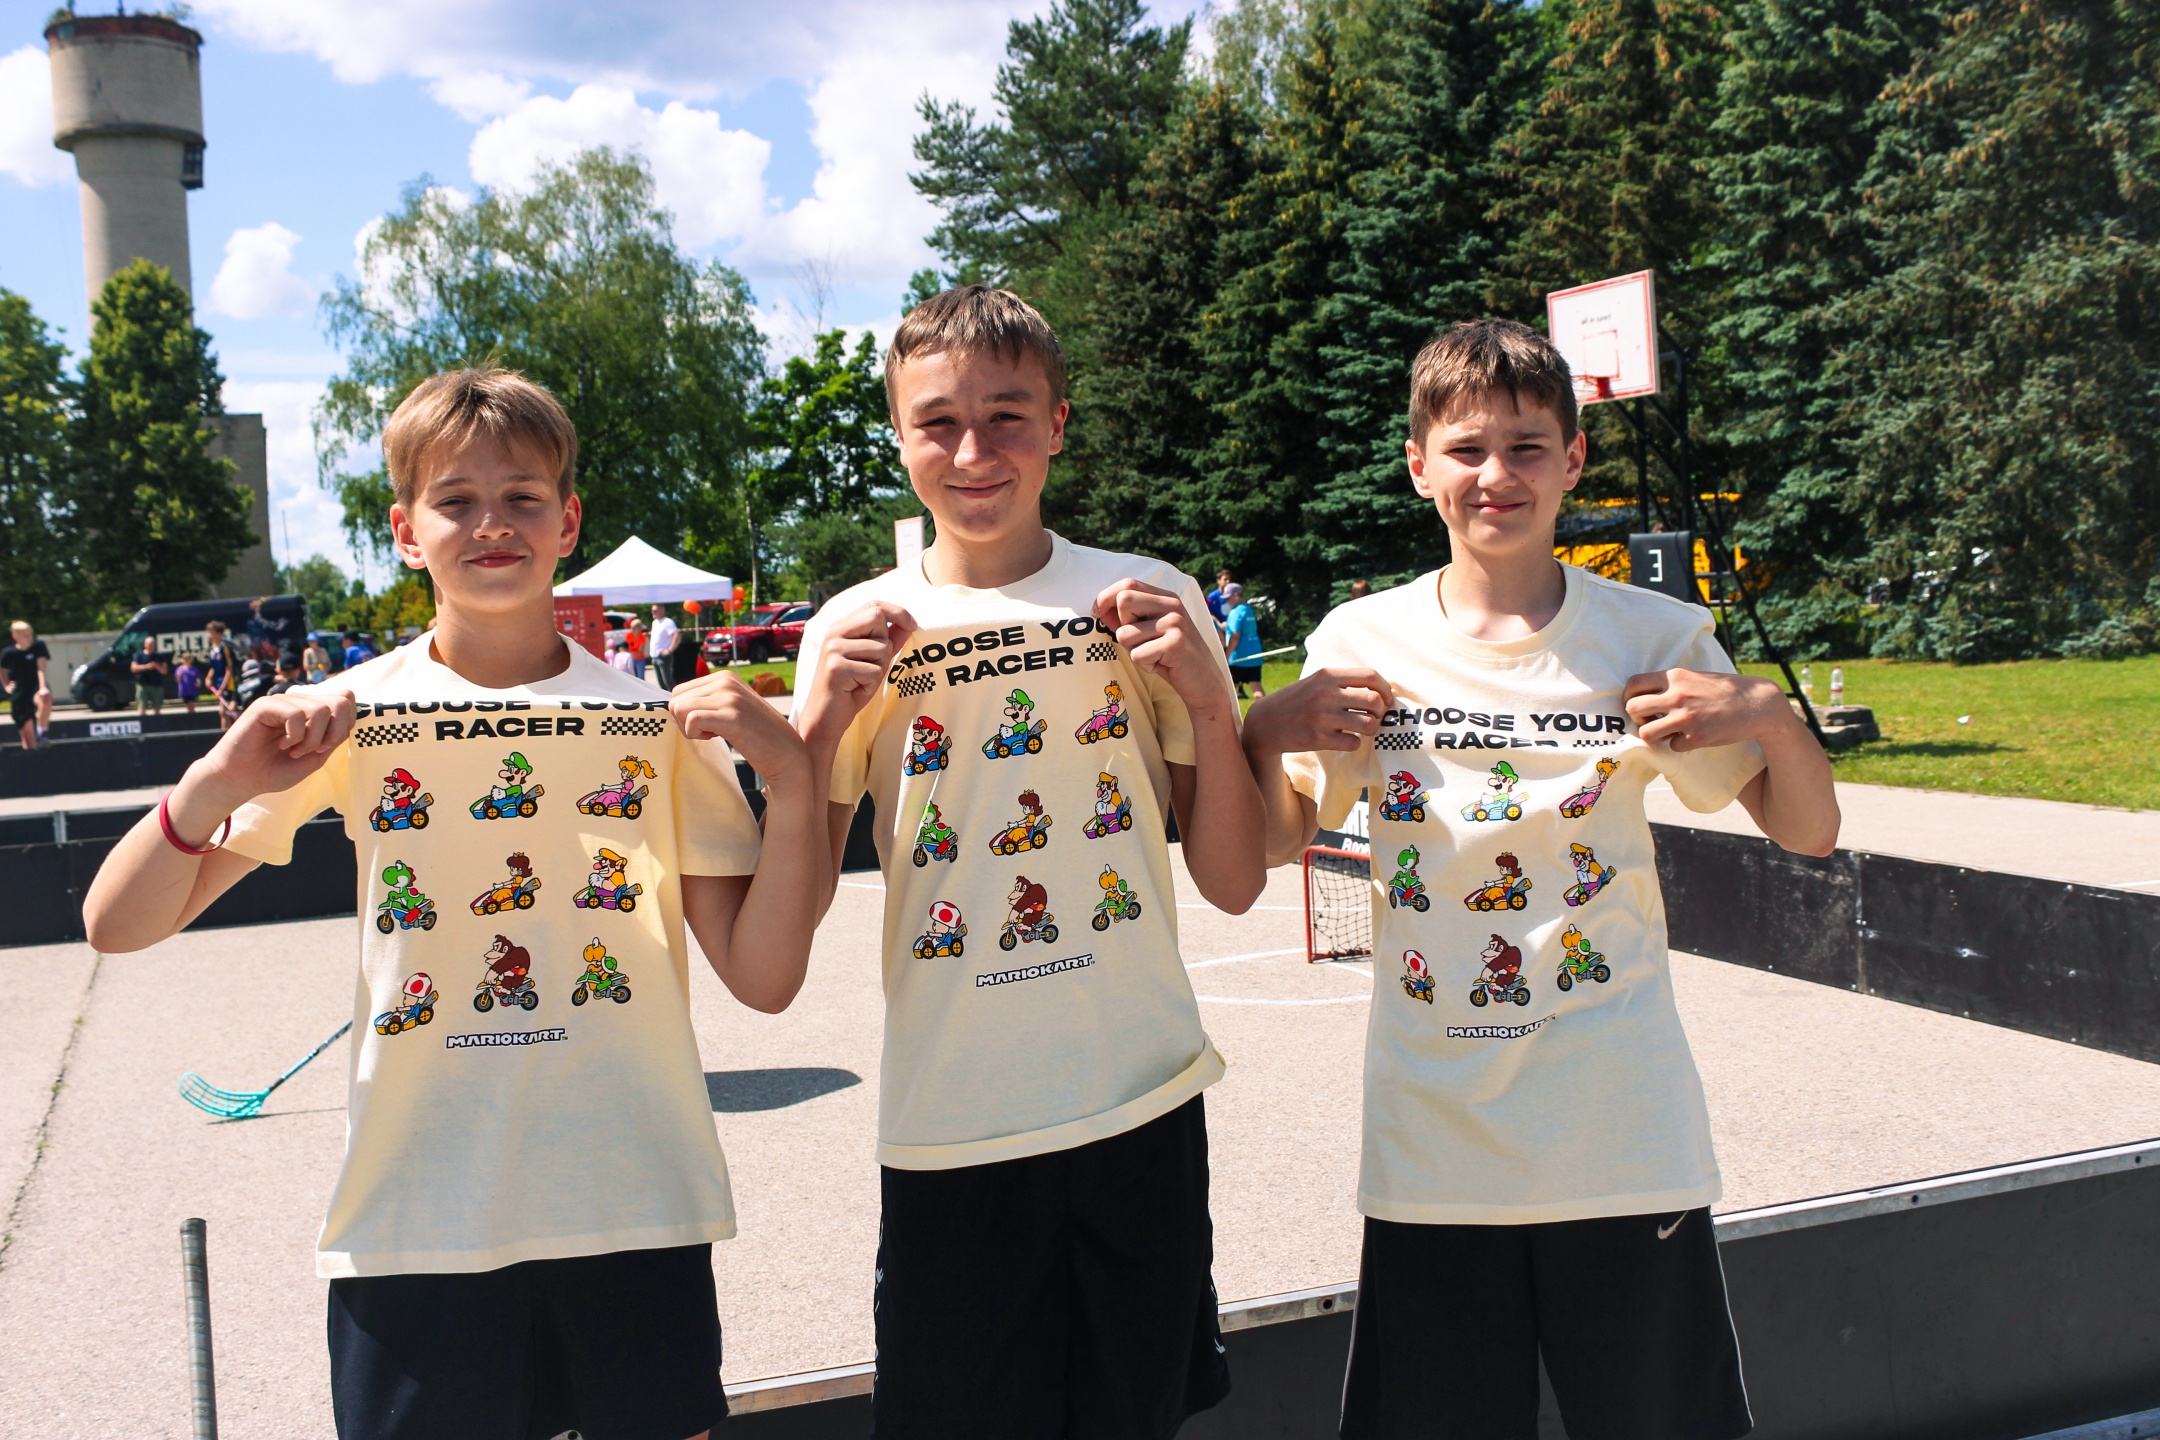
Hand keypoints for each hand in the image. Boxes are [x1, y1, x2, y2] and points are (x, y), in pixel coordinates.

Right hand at [190, 688, 355, 813]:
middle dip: (336, 732)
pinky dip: (295, 736)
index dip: (346, 723)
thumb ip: (334, 738)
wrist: (240, 780)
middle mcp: (300, 702)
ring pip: (321, 710)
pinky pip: (296, 715)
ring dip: (313, 740)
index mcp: (313, 711)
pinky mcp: (266, 705)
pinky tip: (282, 745)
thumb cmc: (274, 770)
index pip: (346, 699)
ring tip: (295, 751)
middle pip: (341, 700)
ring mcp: (283, 701)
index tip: (328, 746)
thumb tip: (351, 720)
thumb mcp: (315, 758)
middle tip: (316, 750)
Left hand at [669, 670, 809, 786]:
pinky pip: (691, 720)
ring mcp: (729, 697)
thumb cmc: (755, 734)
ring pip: (679, 709)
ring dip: (689, 729)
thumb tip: (672, 704)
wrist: (785, 751)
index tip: (708, 723)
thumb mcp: (731, 706)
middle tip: (709, 731)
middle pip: (675, 699)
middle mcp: (726, 681)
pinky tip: (715, 738)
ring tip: (713, 734)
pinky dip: (695, 735)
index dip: (685, 712)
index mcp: (724, 676)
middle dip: (684, 721)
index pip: (679, 691)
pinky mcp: (731, 716)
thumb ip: (708, 700)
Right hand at [796, 601, 915, 752]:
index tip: (913, 625)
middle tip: (874, 664)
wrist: (824, 718)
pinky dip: (871, 684)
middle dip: (886, 643)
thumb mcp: (873, 662)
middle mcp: (834, 633)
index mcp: (841, 627)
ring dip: (879, 669)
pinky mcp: (836, 667)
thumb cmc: (850, 689)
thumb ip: (889, 642)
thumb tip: (908, 625)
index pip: (874, 605)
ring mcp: (833, 649)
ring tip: (861, 680)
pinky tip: (855, 689)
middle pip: (877, 618)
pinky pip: (875, 671)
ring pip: (881, 648)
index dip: (898, 612)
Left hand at [1093, 580, 1224, 714]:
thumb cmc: (1170, 656)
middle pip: (1124, 601)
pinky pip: (1137, 654)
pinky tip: (1161, 664)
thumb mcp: (1148, 632)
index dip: (1106, 596)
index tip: (1097, 612)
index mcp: (1166, 597)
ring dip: (1133, 651)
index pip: (1128, 583)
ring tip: (1153, 655)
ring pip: (1125, 633)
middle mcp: (1172, 604)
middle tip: (1140, 641)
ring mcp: (1175, 622)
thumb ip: (1125, 619)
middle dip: (1121, 625)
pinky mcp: (1175, 643)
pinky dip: (1144, 665)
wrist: (1204, 681)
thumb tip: (1099, 608)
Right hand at [1241, 667, 1394, 755]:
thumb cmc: (1296, 701)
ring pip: (1368, 724)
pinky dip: (1354, 743)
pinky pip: (1353, 742)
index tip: (1387, 699)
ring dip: (1371, 729)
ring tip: (1362, 729)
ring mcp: (1322, 717)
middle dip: (1381, 711)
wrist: (1264, 723)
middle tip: (1375, 717)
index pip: (1371, 676)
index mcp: (1327, 675)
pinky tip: (1344, 739)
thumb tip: (1380, 689)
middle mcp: (1325, 693)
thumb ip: (1342, 682)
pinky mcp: (1318, 738)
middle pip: (1374, 701)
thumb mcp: (1315, 681)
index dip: (1386, 689)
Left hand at [1624, 668, 1798, 750]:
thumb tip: (1645, 698)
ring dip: (1653, 736)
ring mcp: (1686, 717)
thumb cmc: (1726, 690)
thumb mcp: (1696, 677)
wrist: (1758, 704)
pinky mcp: (1696, 737)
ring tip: (1666, 733)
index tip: (1636, 705)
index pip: (1634, 684)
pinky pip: (1672, 746)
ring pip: (1646, 733)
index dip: (1628, 697)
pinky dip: (1679, 745)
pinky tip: (1692, 738)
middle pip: (1632, 708)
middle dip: (1636, 718)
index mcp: (1676, 676)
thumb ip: (1672, 684)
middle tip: (1648, 721)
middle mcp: (1677, 695)